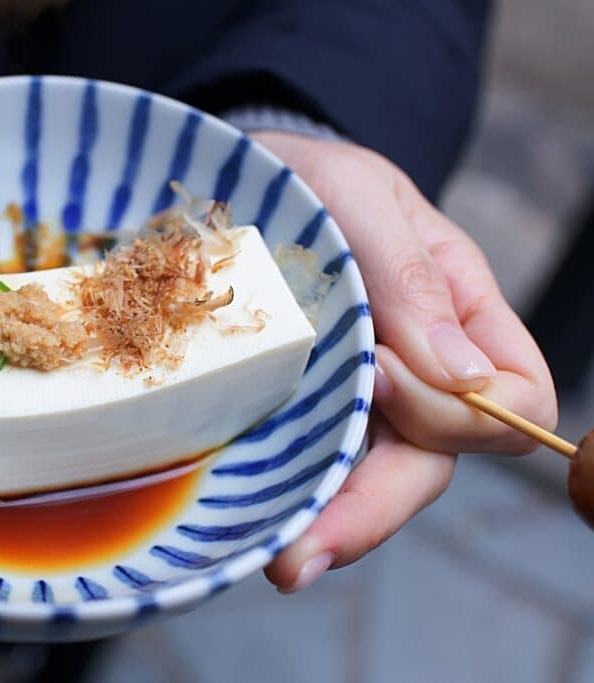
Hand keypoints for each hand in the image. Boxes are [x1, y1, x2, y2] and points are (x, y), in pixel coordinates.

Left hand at [251, 132, 555, 591]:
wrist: (244, 181)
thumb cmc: (315, 178)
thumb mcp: (361, 199)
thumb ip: (412, 277)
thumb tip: (462, 375)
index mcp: (461, 316)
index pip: (516, 401)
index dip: (457, 410)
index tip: (380, 371)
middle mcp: (419, 372)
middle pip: (432, 464)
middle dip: (376, 511)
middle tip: (307, 549)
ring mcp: (358, 396)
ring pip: (370, 483)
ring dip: (330, 526)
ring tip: (279, 560)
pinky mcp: (300, 407)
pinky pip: (311, 466)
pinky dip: (291, 499)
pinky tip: (254, 523)